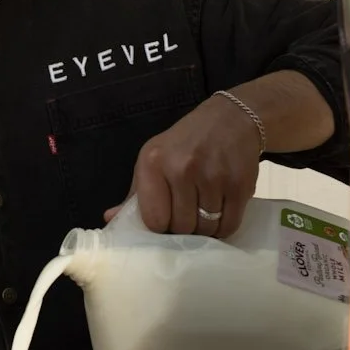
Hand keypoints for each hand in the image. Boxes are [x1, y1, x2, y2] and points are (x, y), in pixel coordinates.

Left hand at [108, 94, 263, 237]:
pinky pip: (229, 225)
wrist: (231, 119)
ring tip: (204, 214)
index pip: (153, 219)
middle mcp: (182, 168)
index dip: (160, 226)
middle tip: (188, 216)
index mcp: (154, 163)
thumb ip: (135, 192)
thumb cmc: (186, 142)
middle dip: (183, 229)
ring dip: (205, 230)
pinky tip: (220, 215)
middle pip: (181, 227)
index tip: (166, 221)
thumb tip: (111, 219)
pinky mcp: (239, 185)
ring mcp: (213, 176)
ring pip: (206, 229)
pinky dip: (224, 228)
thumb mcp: (153, 158)